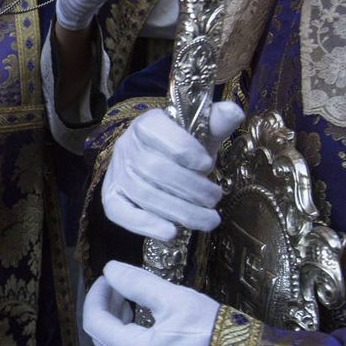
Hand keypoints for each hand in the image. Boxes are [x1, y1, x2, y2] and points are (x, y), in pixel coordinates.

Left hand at [83, 260, 218, 345]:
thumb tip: (111, 270)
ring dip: (119, 333)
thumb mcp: (178, 301)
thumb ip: (139, 284)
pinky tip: (151, 340)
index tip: (109, 279)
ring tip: (133, 310)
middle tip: (120, 290)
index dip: (96, 296)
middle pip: (104, 341)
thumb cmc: (217, 339)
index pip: (94, 322)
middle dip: (107, 312)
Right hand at [101, 102, 243, 241]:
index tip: (207, 165)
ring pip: (144, 194)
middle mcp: (126, 146)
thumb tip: (234, 111)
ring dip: (180, 211)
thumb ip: (216, 123)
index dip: (183, 149)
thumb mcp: (201, 133)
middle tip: (215, 199)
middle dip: (190, 187)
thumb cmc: (184, 149)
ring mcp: (116, 173)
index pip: (157, 132)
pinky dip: (145, 225)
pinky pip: (120, 213)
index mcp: (146, 124)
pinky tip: (171, 233)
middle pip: (154, 169)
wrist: (159, 163)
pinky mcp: (112, 197)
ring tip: (209, 221)